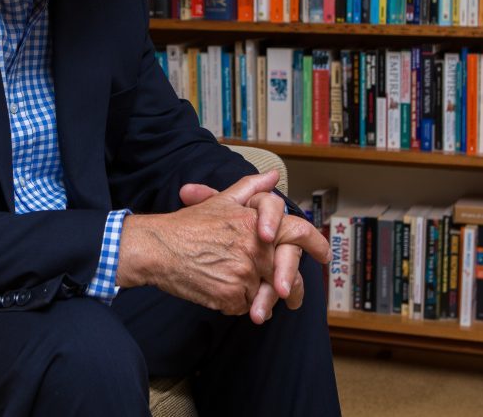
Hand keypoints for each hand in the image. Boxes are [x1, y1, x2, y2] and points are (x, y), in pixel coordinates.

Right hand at [180, 173, 327, 323]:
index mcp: (255, 224)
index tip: (324, 255)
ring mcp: (244, 274)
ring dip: (259, 295)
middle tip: (294, 297)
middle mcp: (254, 249)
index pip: (297, 231)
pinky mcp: (231, 297)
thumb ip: (251, 189)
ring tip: (246, 293)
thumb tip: (274, 176)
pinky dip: (239, 304)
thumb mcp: (221, 201)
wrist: (157, 248)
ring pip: (265, 293)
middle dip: (292, 286)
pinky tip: (222, 292)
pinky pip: (246, 307)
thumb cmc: (187, 225)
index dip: (316, 243)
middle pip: (286, 271)